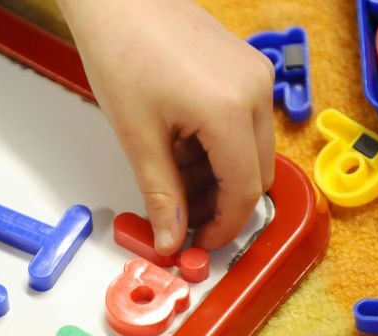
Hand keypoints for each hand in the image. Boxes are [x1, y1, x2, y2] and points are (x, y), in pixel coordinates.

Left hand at [58, 0, 275, 253]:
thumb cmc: (121, 50)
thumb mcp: (137, 137)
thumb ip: (161, 194)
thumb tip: (171, 239)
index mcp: (229, 110)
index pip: (244, 191)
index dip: (223, 226)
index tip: (199, 242)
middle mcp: (255, 91)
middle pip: (256, 173)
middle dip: (221, 203)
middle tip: (181, 215)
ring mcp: (255, 75)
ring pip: (252, 150)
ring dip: (218, 175)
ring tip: (171, 174)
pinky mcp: (246, 67)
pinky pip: (245, 122)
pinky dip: (219, 146)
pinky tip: (181, 144)